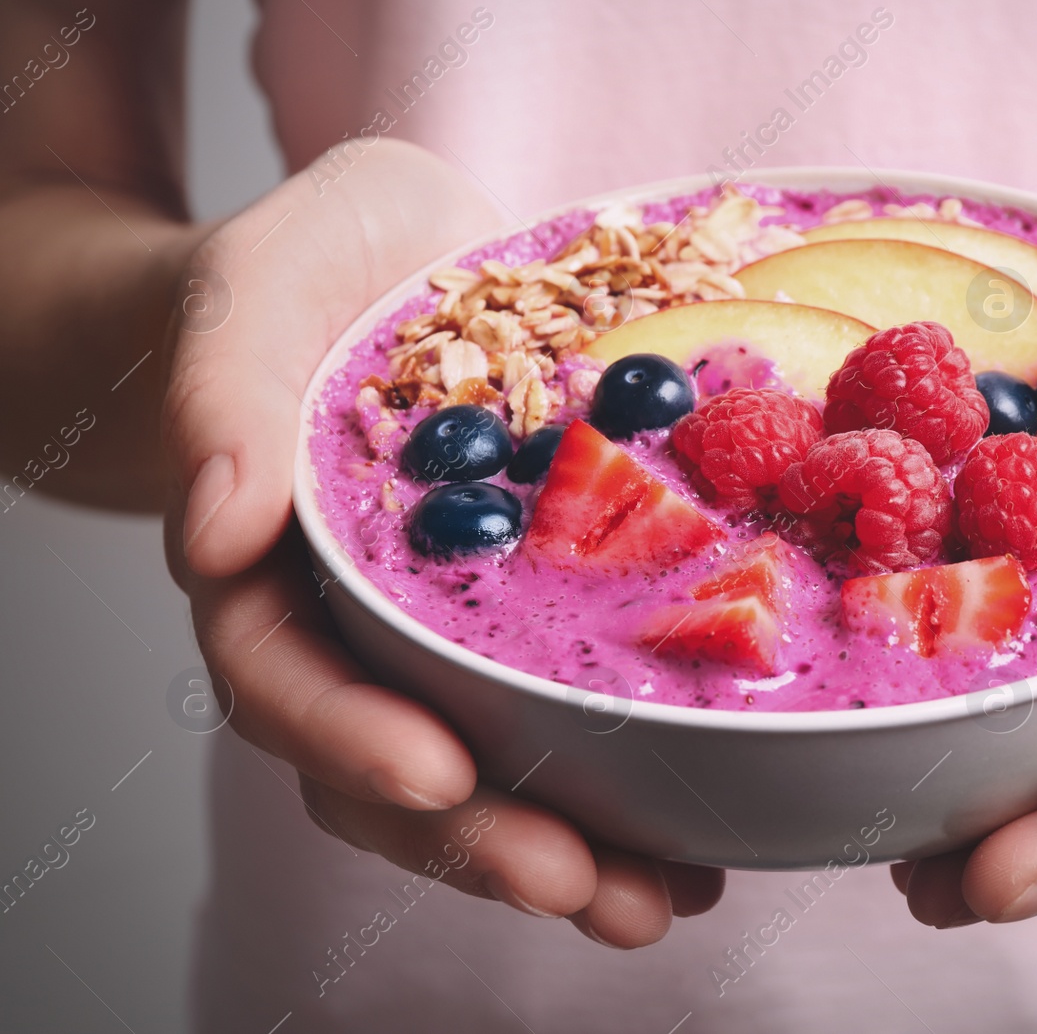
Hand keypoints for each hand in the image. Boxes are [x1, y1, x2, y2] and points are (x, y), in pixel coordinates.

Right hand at [163, 140, 722, 945]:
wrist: (405, 249)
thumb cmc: (309, 267)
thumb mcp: (254, 289)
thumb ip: (221, 392)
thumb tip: (212, 530)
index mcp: (275, 568)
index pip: (284, 681)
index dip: (353, 742)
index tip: (441, 775)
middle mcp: (368, 624)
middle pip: (400, 764)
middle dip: (485, 841)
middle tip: (586, 889)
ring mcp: (464, 625)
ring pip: (500, 764)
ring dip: (577, 845)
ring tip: (664, 897)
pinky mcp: (556, 604)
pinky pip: (588, 703)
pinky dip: (641, 770)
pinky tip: (713, 821)